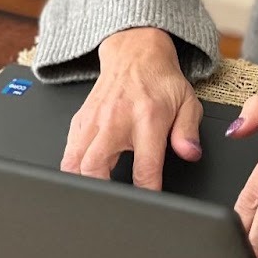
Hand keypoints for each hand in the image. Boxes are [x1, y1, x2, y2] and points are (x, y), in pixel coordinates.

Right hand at [60, 30, 203, 190]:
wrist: (135, 52)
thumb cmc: (161, 80)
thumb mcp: (187, 102)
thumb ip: (188, 132)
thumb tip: (190, 154)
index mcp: (147, 118)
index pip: (145, 168)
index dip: (147, 193)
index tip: (149, 205)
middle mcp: (115, 119)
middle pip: (94, 167)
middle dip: (101, 192)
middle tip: (113, 205)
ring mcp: (93, 120)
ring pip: (73, 162)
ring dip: (81, 183)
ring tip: (94, 196)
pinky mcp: (79, 120)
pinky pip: (68, 152)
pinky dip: (72, 169)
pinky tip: (83, 177)